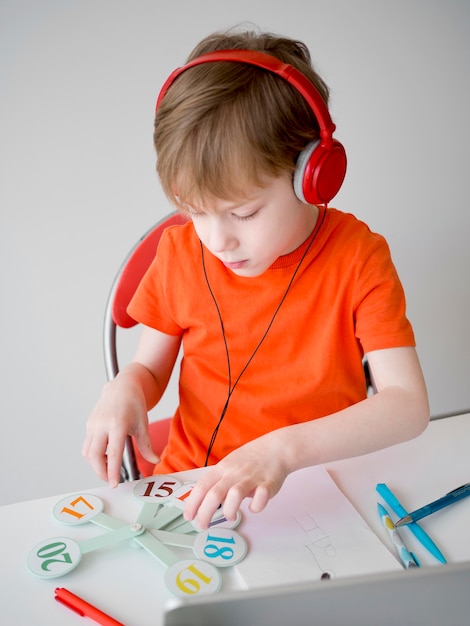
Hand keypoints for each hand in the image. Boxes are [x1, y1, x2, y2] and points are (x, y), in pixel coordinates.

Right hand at [82, 367, 158, 486]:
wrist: (122, 386)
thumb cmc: (133, 403)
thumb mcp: (143, 424)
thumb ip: (146, 445)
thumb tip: (155, 461)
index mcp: (118, 424)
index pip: (114, 453)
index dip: (113, 471)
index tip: (114, 483)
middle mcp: (102, 424)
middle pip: (94, 456)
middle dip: (101, 472)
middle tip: (111, 480)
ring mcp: (93, 424)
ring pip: (88, 453)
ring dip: (96, 465)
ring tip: (109, 469)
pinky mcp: (89, 425)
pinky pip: (87, 446)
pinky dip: (94, 456)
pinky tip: (105, 457)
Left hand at [183, 432, 289, 528]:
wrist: (277, 448)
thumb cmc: (252, 458)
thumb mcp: (229, 465)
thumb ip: (218, 481)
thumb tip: (205, 501)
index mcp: (223, 469)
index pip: (202, 486)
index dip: (192, 503)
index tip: (189, 516)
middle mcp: (235, 473)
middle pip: (214, 494)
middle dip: (205, 513)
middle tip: (202, 525)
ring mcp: (251, 478)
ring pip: (235, 495)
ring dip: (229, 510)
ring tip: (230, 516)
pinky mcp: (268, 484)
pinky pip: (261, 497)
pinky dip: (256, 506)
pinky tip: (255, 507)